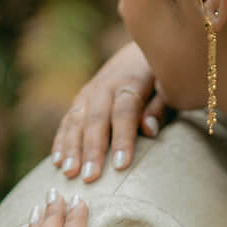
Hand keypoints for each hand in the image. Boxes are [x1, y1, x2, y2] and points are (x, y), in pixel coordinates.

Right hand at [51, 41, 168, 181]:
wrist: (141, 49)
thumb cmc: (161, 76)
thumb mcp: (168, 86)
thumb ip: (160, 107)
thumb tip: (148, 130)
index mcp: (131, 80)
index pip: (125, 112)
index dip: (122, 139)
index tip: (120, 166)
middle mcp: (105, 86)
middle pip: (96, 120)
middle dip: (92, 150)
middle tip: (89, 177)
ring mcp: (89, 92)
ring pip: (76, 120)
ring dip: (71, 148)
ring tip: (69, 172)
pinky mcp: (81, 98)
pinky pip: (67, 120)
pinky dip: (61, 141)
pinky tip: (57, 161)